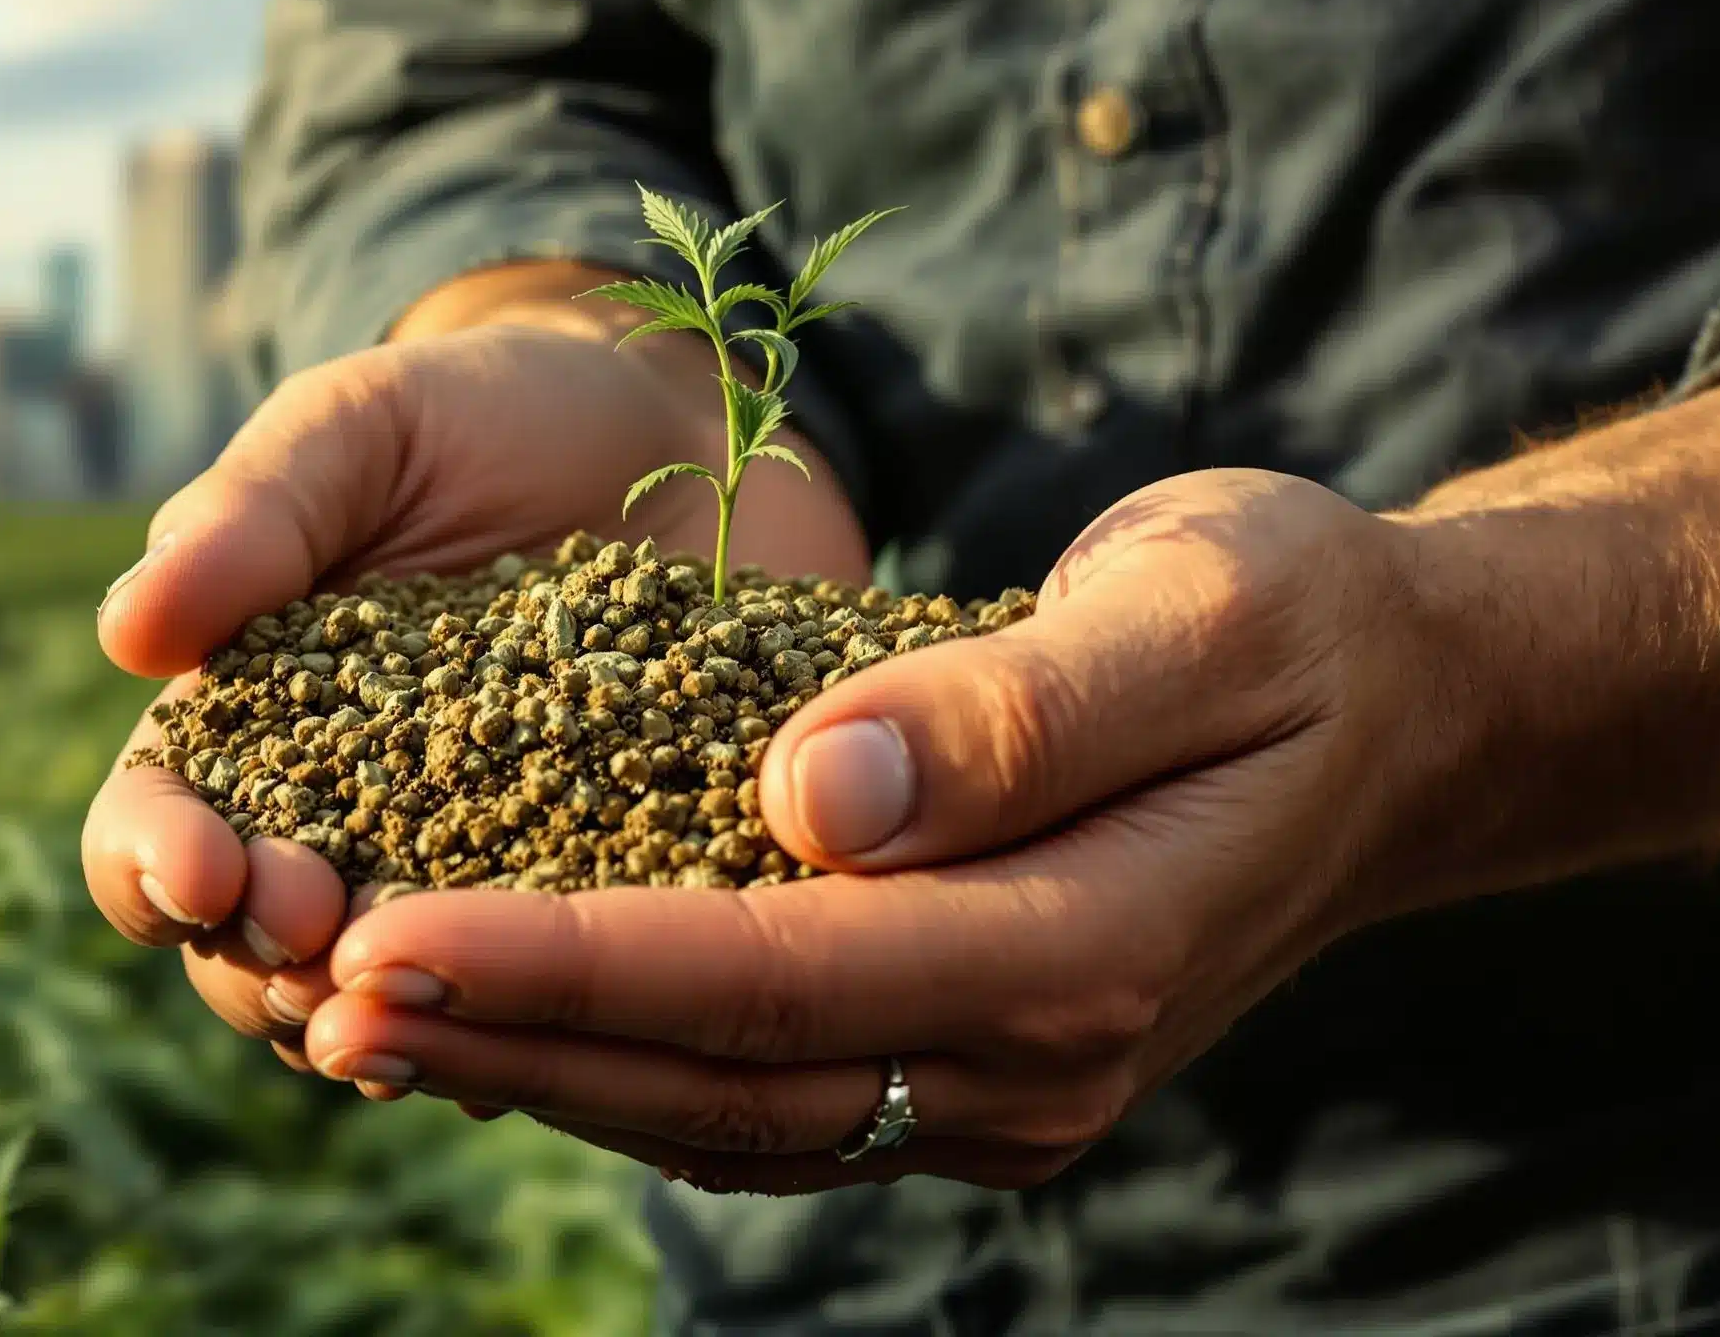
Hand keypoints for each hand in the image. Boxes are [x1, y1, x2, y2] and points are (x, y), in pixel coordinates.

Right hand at [86, 282, 868, 1083]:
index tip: (202, 867)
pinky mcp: (608, 904)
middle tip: (316, 940)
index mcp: (242, 735)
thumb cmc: (482, 418)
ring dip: (393, 1019)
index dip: (155, 866)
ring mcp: (473, 887)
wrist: (678, 431)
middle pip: (251, 962)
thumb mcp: (360, 429)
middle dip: (264, 968)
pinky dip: (552, 1018)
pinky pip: (563, 995)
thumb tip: (127, 632)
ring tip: (427, 994)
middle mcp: (342, 838)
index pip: (152, 835)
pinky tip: (573, 1014)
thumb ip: (252, 517)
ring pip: (396, 1009)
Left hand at [296, 468, 1470, 1188]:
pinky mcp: (961, 1050)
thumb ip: (1015, 710)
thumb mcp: (1200, 613)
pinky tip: (493, 1003)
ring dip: (537, 1062)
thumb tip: (809, 793)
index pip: (779, 981)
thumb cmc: (1301, 627)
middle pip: (720, 1076)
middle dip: (510, 1035)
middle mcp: (1029, 1057)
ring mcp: (997, 1080)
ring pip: (722, 1107)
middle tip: (312, 984)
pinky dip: (617, 1052)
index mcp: (1082, 953)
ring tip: (349, 1002)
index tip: (393, 929)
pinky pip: (760, 1083)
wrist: (1408, 711)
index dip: (575, 965)